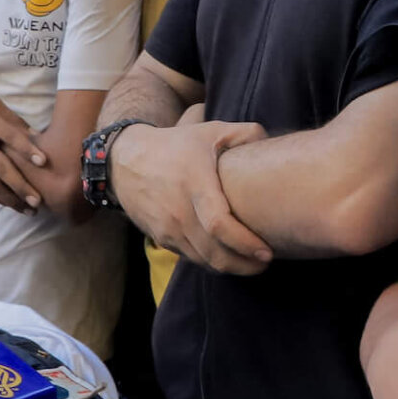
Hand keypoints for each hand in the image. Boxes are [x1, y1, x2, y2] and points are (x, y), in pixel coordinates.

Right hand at [0, 83, 48, 211]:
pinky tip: (7, 203)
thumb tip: (36, 135)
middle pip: (1, 166)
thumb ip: (11, 117)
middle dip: (20, 186)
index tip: (43, 162)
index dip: (27, 149)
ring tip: (27, 210)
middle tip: (38, 201)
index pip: (10, 136)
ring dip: (9, 198)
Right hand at [109, 120, 270, 273]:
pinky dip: (211, 262)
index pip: (219, 224)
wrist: (126, 161)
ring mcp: (167, 228)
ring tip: (252, 264)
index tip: (266, 251)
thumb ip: (246, 134)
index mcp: (194, 183)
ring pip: (203, 261)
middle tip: (265, 263)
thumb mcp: (211, 131)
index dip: (244, 243)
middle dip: (244, 265)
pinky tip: (228, 257)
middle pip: (214, 252)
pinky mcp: (161, 238)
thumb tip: (271, 145)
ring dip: (229, 268)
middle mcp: (179, 211)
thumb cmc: (176, 145)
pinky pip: (191, 258)